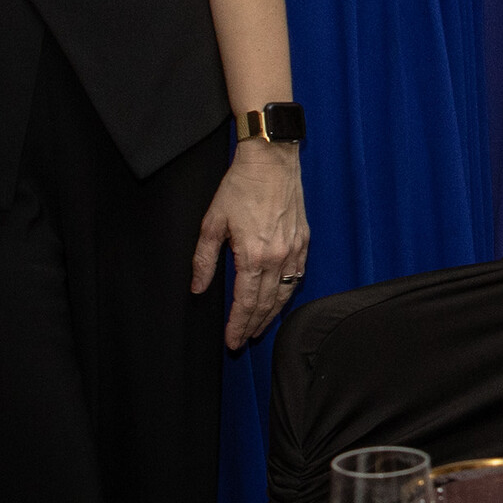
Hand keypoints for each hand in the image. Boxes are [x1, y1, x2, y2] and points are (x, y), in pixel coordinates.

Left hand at [194, 138, 309, 348]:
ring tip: (261, 327)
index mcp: (253, 255)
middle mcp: (277, 257)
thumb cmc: (241, 187)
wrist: (271, 161)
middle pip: (266, 303)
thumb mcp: (212, 223)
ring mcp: (294, 249)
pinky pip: (298, 275)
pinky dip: (289, 292)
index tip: (232, 341)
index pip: (246, 302)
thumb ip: (204, 260)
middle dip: (254, 325)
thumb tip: (198, 287)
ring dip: (272, 314)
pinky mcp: (303, 240)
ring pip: (285, 293)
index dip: (238, 325)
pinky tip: (281, 298)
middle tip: (244, 340)